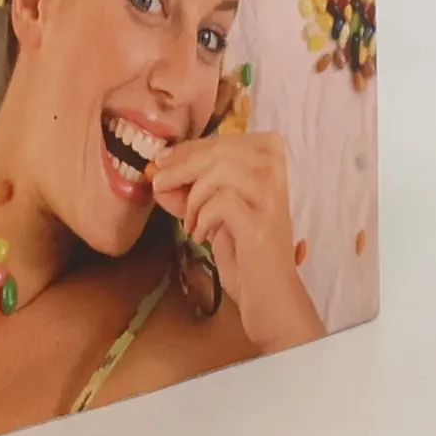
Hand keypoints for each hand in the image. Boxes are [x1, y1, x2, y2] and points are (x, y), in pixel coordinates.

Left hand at [149, 130, 323, 352]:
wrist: (268, 295)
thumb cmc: (242, 250)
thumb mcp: (213, 210)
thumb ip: (189, 188)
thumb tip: (158, 169)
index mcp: (270, 159)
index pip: (223, 139)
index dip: (189, 149)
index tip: (164, 161)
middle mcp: (277, 170)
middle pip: (218, 150)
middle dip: (181, 166)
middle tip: (159, 184)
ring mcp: (272, 194)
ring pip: (219, 170)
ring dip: (193, 196)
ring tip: (189, 222)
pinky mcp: (262, 220)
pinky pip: (221, 201)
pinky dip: (202, 218)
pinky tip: (201, 236)